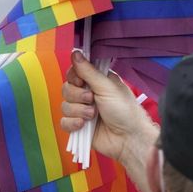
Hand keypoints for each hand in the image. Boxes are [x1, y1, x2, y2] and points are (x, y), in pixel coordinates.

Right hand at [59, 50, 155, 165]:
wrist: (128, 139)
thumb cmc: (125, 111)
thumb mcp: (107, 87)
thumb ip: (89, 71)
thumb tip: (75, 52)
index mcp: (96, 82)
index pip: (74, 73)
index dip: (74, 76)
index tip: (81, 81)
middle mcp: (88, 94)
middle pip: (66, 88)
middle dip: (77, 95)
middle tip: (91, 99)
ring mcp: (83, 111)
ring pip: (64, 106)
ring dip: (78, 110)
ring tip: (93, 115)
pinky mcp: (79, 127)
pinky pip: (64, 122)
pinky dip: (72, 123)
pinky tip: (83, 125)